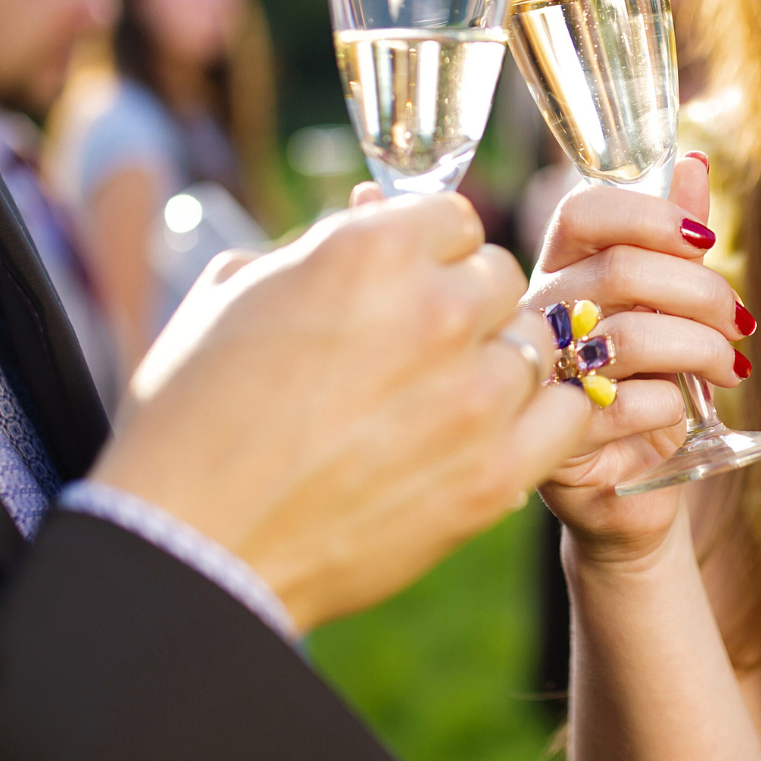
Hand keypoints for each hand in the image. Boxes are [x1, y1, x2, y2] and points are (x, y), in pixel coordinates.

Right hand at [88, 194, 591, 630]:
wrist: (195, 547)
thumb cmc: (193, 419)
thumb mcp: (236, 298)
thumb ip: (313, 249)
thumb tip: (364, 212)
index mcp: (368, 250)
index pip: (455, 219)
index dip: (428, 253)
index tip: (407, 283)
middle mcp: (434, 311)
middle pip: (499, 278)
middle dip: (464, 305)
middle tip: (420, 347)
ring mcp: (473, 396)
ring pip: (534, 345)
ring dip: (497, 363)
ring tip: (444, 399)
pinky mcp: (493, 474)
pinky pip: (567, 415)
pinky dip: (544, 417)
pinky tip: (503, 429)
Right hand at [527, 154, 748, 567]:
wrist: (630, 491)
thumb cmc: (647, 388)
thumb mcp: (666, 308)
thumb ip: (674, 239)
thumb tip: (693, 163)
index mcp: (558, 272)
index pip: (584, 211)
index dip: (651, 215)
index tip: (707, 240)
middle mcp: (536, 319)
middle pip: (619, 270)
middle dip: (701, 291)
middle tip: (740, 322)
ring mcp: (537, 381)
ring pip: (627, 336)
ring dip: (701, 348)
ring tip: (732, 368)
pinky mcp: (556, 443)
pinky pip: (627, 406)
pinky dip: (672, 404)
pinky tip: (682, 413)